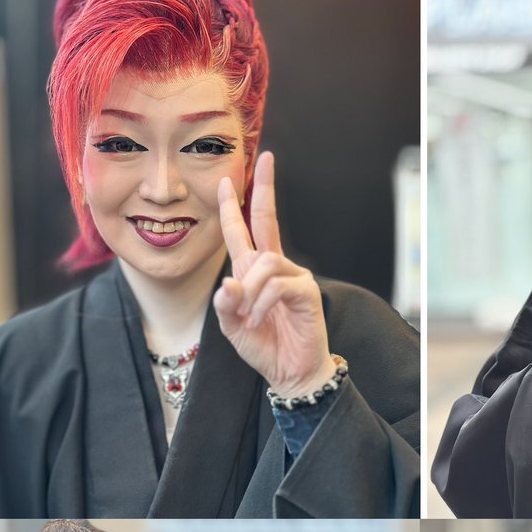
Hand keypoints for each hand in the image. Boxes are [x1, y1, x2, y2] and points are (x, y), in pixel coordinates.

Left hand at [213, 151, 335, 397]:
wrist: (291, 373)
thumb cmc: (264, 348)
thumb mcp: (232, 327)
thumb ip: (225, 304)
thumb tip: (230, 282)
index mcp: (254, 271)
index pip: (243, 231)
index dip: (232, 205)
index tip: (225, 179)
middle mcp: (275, 267)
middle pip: (267, 219)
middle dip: (264, 188)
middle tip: (266, 158)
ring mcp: (294, 277)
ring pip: (264, 264)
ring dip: (250, 293)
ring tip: (249, 318)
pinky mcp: (306, 291)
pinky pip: (276, 285)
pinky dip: (262, 304)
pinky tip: (260, 322)